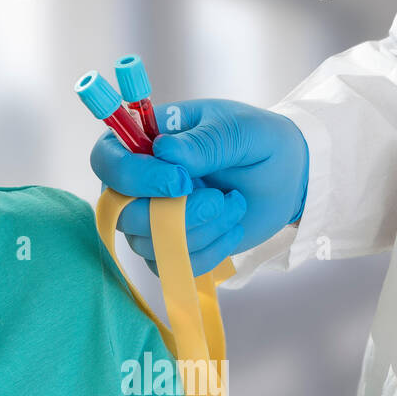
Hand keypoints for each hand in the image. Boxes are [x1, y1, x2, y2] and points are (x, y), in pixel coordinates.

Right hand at [89, 97, 308, 276]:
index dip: (133, 177)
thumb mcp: (239, 130)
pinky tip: (233, 227)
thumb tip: (165, 152)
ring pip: (149, 244)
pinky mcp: (176, 247)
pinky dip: (209, 252)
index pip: (107, 161)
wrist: (289, 176)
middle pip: (122, 214)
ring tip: (234, 205)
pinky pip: (175, 265)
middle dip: (174, 214)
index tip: (182, 181)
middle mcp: (143, 182)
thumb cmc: (260, 141)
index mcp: (148, 141)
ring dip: (199, 232)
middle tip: (218, 198)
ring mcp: (156, 219)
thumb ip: (203, 142)